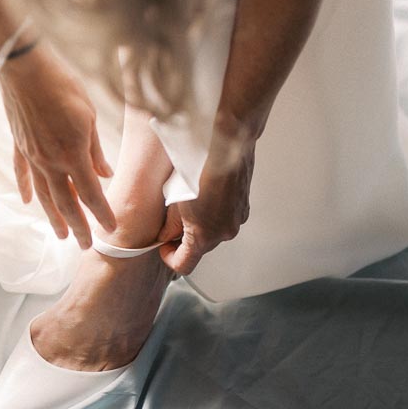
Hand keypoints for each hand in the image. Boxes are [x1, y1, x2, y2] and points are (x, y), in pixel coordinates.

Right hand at [0, 45, 115, 248]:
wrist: (25, 69)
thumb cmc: (63, 86)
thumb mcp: (89, 116)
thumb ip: (95, 149)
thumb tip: (104, 173)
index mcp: (73, 154)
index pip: (91, 194)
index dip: (102, 214)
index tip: (111, 229)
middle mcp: (50, 161)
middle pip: (65, 202)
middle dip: (77, 226)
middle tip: (85, 246)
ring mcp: (31, 155)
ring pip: (43, 194)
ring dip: (52, 216)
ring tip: (59, 234)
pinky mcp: (19, 145)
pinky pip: (22, 174)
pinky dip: (26, 189)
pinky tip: (27, 202)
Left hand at [159, 126, 254, 274]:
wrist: (226, 143)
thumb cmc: (200, 166)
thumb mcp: (175, 199)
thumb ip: (169, 224)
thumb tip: (165, 235)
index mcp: (205, 235)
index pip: (184, 265)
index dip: (169, 258)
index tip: (163, 246)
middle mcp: (225, 232)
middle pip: (200, 248)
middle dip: (185, 238)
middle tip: (173, 220)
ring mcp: (237, 219)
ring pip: (214, 232)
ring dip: (201, 225)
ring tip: (191, 203)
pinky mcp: (243, 207)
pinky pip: (225, 218)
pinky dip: (215, 213)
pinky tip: (207, 195)